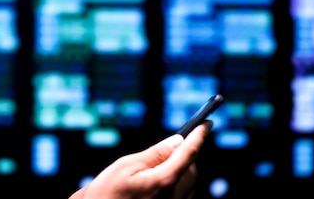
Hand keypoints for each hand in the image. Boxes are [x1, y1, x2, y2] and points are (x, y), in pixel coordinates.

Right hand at [69, 121, 211, 198]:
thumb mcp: (125, 166)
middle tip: (169, 147)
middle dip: (186, 155)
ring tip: (155, 170)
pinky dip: (176, 185)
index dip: (199, 135)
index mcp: (164, 182)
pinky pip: (182, 197)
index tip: (206, 122)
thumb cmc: (107, 194)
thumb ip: (154, 154)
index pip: (188, 153)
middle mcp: (173, 198)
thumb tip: (177, 141)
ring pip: (189, 184)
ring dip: (181, 171)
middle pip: (192, 170)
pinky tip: (157, 185)